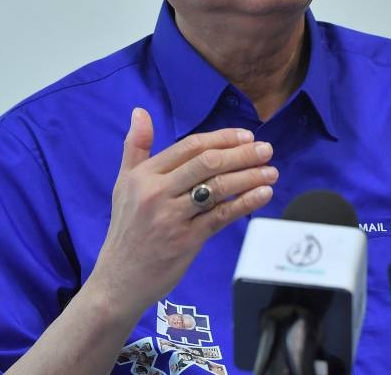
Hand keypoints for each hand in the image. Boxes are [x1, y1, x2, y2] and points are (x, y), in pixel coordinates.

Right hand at [87, 107, 277, 322]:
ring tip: (272, 172)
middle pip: (208, 163)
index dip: (222, 138)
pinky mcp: (186, 241)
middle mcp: (156, 192)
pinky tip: (263, 194)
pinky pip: (222, 216)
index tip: (246, 136)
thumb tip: (140, 111)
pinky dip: (246, 203)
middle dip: (242, 154)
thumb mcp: (123, 184)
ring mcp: (172, 217)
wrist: (118, 279)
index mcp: (144, 175)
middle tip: (267, 150)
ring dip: (250, 177)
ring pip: (218, 188)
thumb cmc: (126, 229)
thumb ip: (135, 147)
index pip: (190, 147)